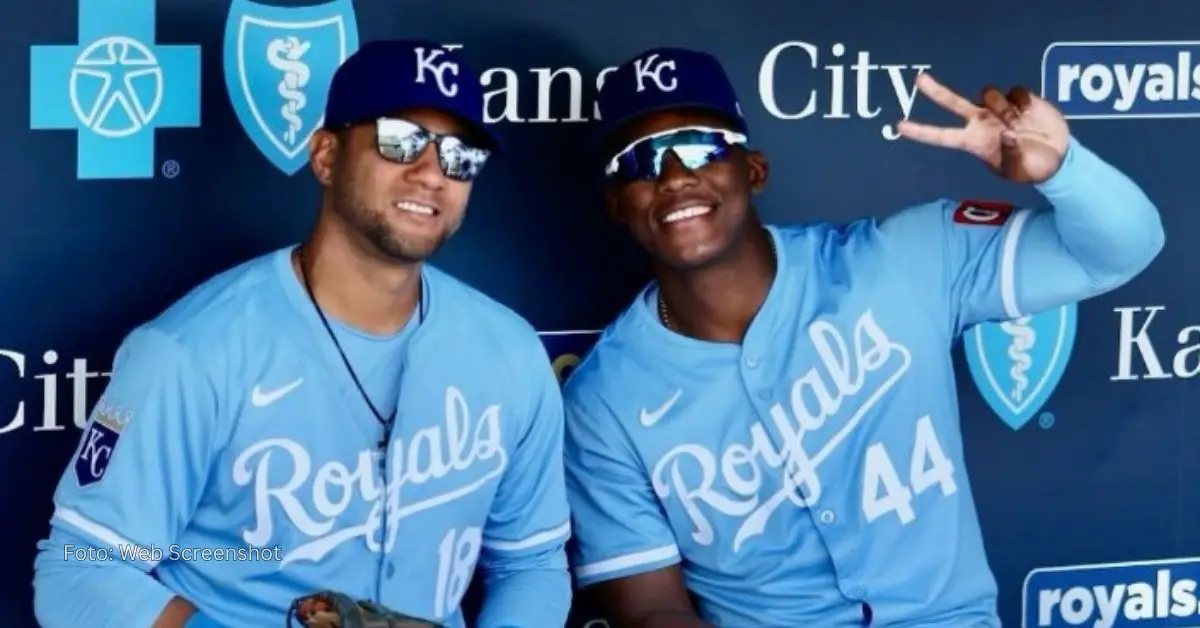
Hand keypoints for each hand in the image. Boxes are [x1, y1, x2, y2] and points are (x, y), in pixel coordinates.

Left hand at [896, 73, 1069, 183]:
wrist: (1057, 156)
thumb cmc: (1032, 168)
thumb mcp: (1019, 171)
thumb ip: (1010, 156)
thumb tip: (1005, 134)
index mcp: (974, 142)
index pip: (941, 136)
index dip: (921, 131)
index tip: (900, 126)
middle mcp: (981, 122)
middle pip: (953, 103)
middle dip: (936, 91)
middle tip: (919, 79)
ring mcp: (998, 109)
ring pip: (990, 96)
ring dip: (1005, 110)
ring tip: (1021, 125)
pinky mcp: (1018, 98)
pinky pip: (1015, 92)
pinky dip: (1023, 102)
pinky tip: (1030, 114)